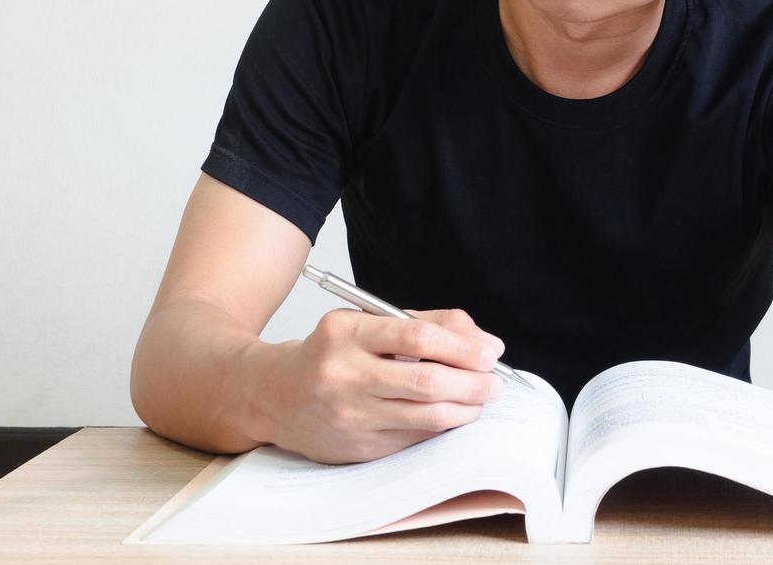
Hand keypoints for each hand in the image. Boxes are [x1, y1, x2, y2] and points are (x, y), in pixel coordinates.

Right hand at [264, 307, 506, 463]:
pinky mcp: (357, 449)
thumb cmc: (332, 353)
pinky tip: (454, 414)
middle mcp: (343, 374)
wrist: (275, 395)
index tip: (489, 352)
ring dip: (466, 409)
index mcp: (345, 333)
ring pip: (425, 416)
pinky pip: (415, 438)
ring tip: (483, 398)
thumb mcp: (369, 322)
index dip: (462, 347)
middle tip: (496, 382)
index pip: (416, 337)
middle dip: (473, 383)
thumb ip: (428, 324)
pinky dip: (442, 426)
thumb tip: (484, 343)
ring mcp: (349, 416)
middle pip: (425, 381)